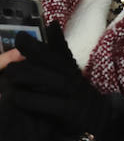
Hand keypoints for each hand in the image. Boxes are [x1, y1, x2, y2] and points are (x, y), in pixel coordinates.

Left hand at [4, 28, 123, 140]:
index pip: (55, 50)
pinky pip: (49, 104)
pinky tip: (18, 98)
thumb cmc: (76, 92)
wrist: (97, 116)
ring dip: (30, 78)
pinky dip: (33, 100)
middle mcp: (73, 77)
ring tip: (11, 77)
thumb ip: (58, 49)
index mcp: (70, 66)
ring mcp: (73, 93)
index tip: (19, 37)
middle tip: (9, 64)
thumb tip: (52, 24)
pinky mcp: (70, 110)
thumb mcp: (68, 69)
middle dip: (32, 60)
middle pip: (53, 63)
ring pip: (51, 82)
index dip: (38, 44)